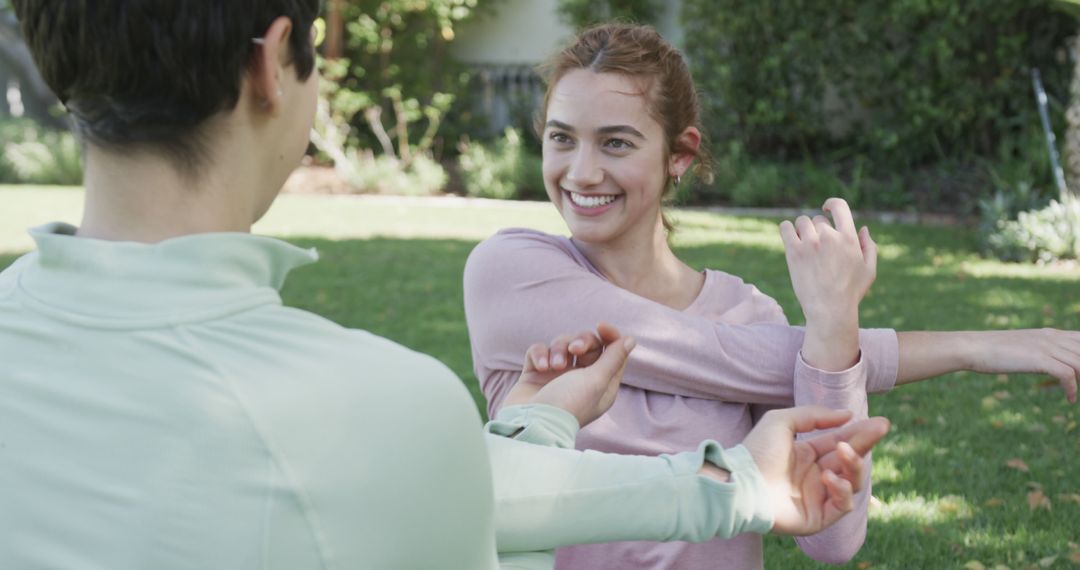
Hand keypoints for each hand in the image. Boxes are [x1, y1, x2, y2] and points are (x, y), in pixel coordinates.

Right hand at [503, 323, 636, 426]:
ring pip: (561, 344)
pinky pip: (539, 351)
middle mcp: (580, 379)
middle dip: (580, 341)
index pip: (611, 351)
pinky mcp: (535, 374)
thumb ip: (614, 358)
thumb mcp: (597, 381)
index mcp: (602, 384)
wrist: (531, 423)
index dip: (609, 336)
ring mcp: (556, 376)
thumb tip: (630, 340)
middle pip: (586, 343)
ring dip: (558, 350)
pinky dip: (539, 354)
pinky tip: (540, 368)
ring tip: (554, 366)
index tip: (601, 327)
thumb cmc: (569, 404)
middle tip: (574, 350)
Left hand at [741, 406, 889, 535]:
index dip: (859, 432)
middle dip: (865, 443)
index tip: (880, 422)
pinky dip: (841, 490)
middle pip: (849, 460)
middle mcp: (814, 475)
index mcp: (806, 455)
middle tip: (882, 427)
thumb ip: (814, 415)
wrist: (741, 485)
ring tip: (843, 451)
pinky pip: (842, 506)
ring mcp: (817, 497)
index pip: (839, 442)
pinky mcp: (817, 518)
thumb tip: (847, 414)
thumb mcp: (782, 422)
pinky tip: (828, 476)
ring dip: (853, 464)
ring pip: (851, 482)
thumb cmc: (757, 452)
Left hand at [780, 198, 876, 369]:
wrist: (829, 310)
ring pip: (801, 222)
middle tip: (817, 248)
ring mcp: (810, 243)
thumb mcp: (869, 270)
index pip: (840, 206)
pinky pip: (785, 227)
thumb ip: (869, 247)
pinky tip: (790, 238)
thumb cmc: (851, 292)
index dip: (831, 204)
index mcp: (849, 238)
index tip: (826, 209)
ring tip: (804, 245)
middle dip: (817, 230)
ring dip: (802, 230)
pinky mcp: (794, 251)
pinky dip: (787, 230)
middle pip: (817, 219)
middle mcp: (829, 237)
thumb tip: (862, 228)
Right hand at [967, 329, 1079, 402]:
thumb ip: (1039, 351)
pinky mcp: (1038, 359)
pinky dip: (1072, 389)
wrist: (974, 347)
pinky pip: (1067, 375)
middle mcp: (1052, 337)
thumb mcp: (1022, 347)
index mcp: (1050, 333)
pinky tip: (1070, 400)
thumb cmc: (993, 350)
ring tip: (1077, 393)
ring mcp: (1046, 347)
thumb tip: (1047, 364)